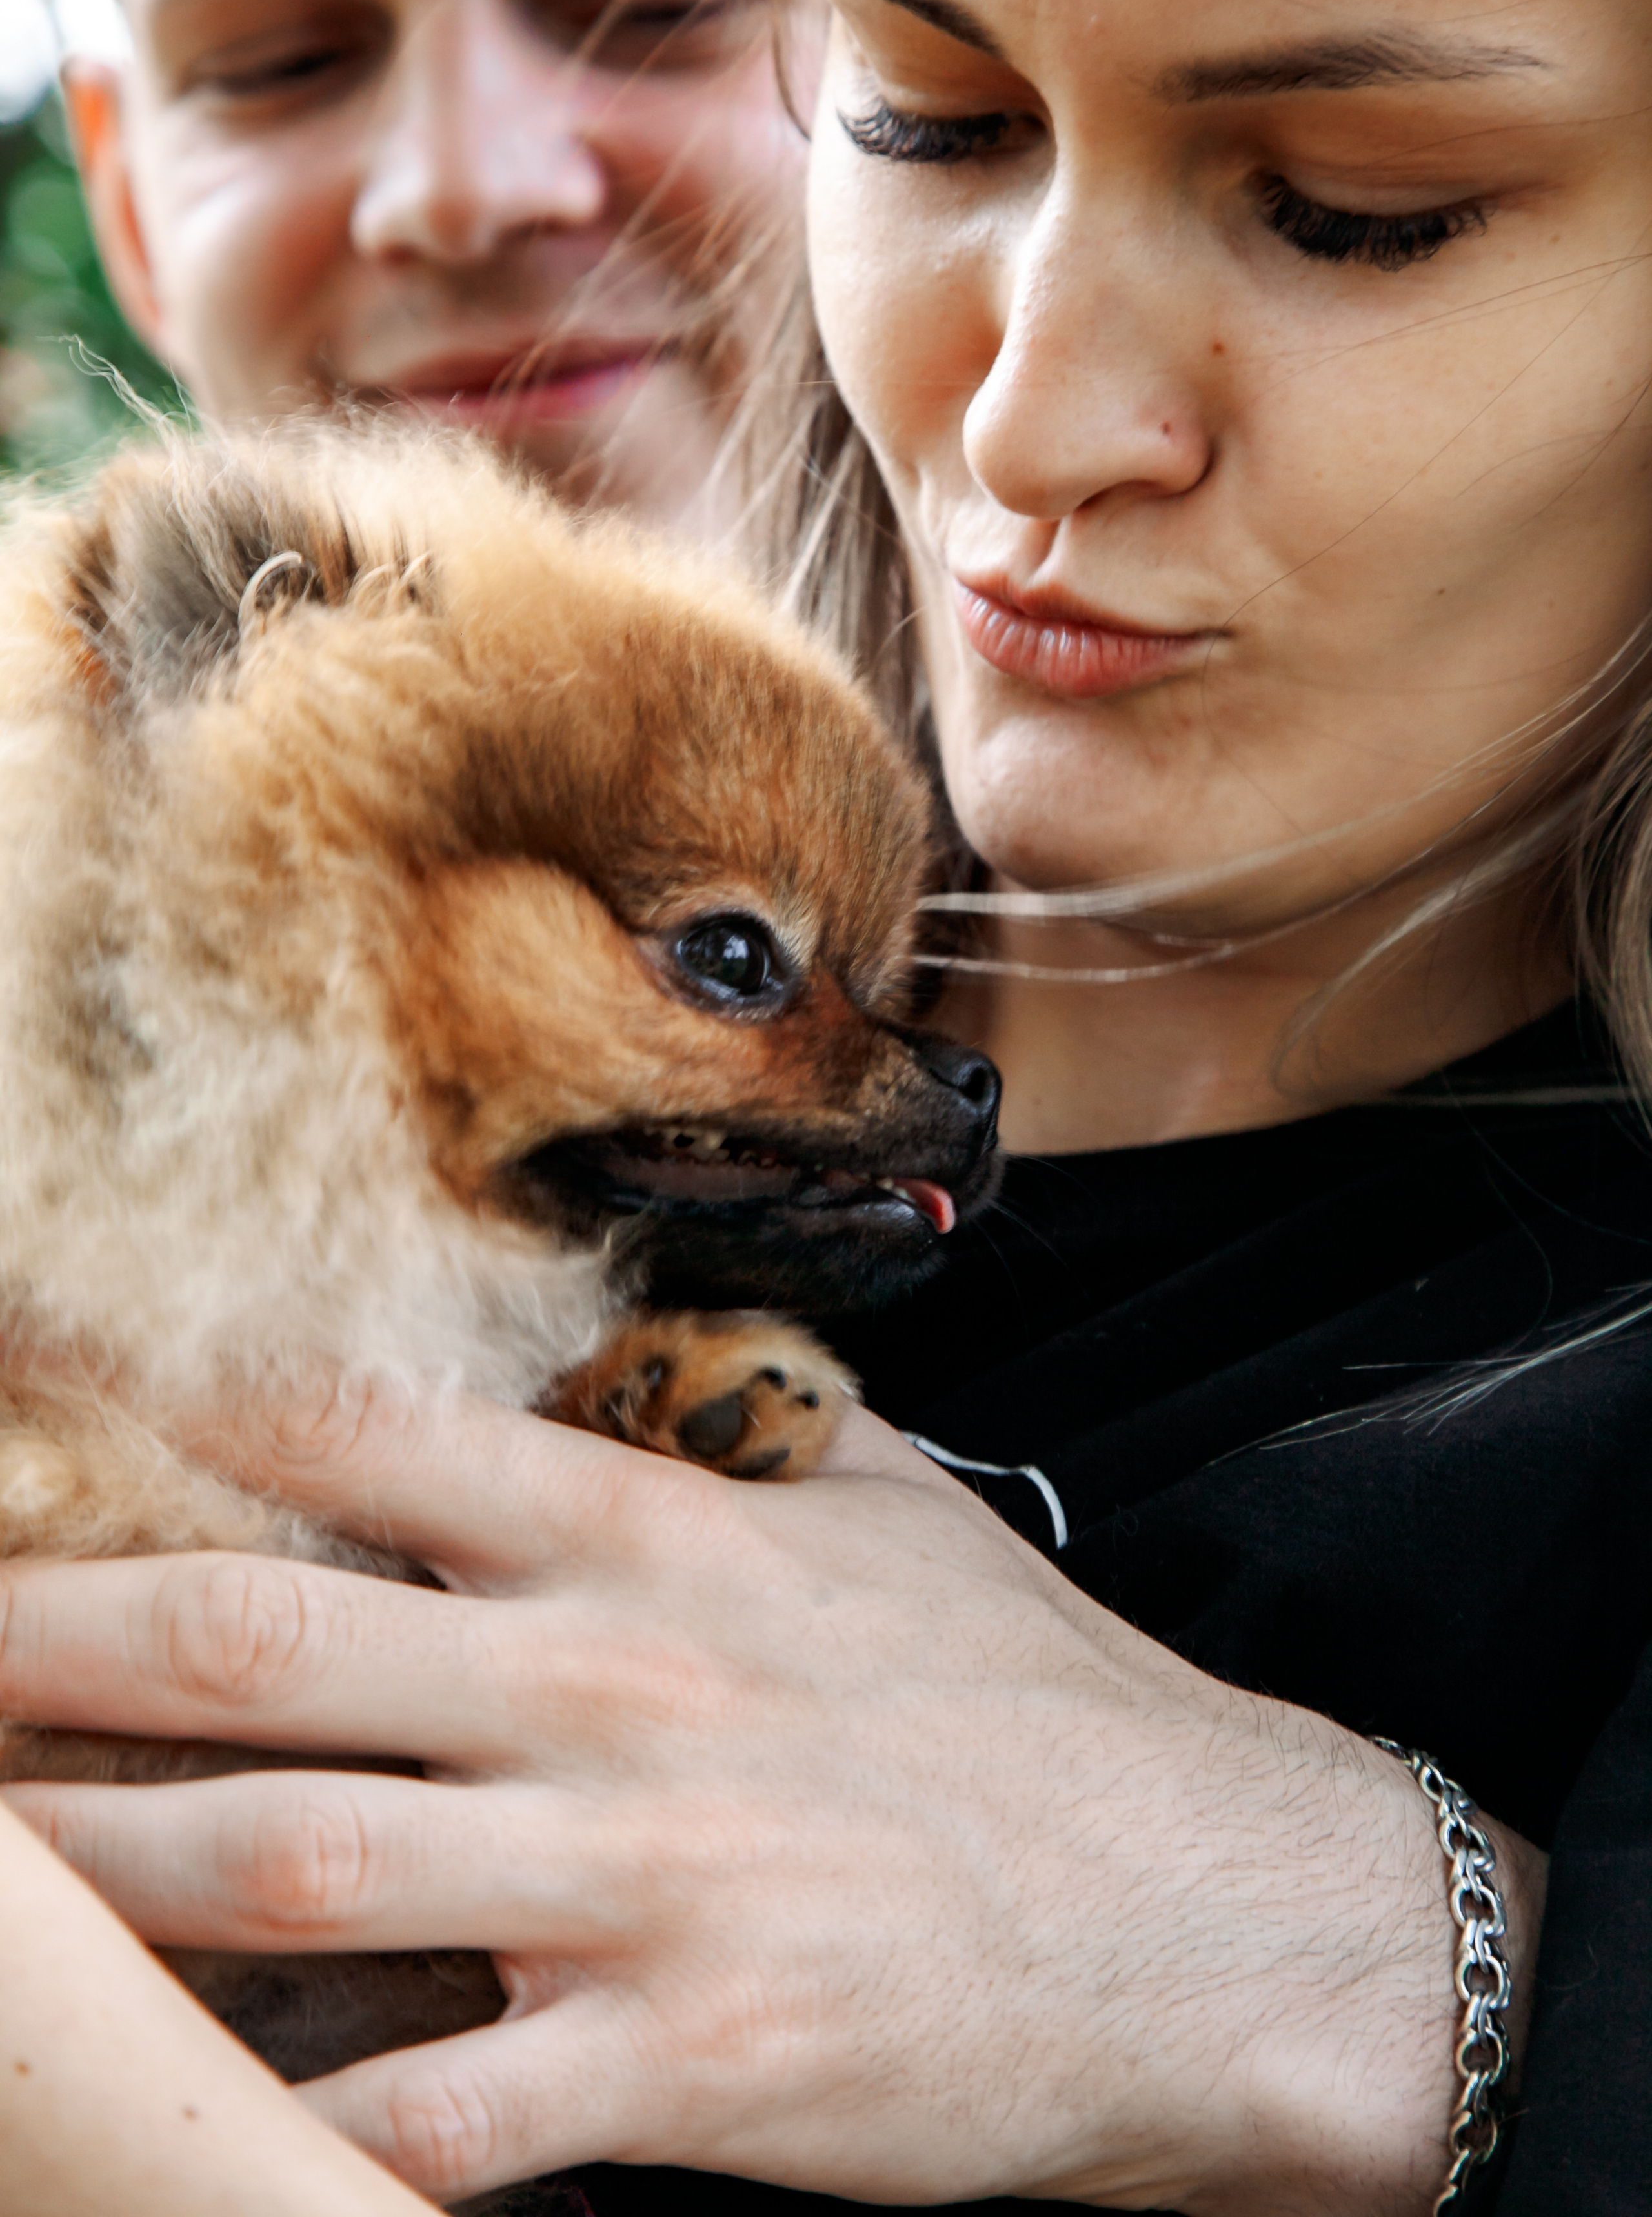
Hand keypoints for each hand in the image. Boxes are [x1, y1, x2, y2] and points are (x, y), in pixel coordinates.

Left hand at [0, 1380, 1539, 2213]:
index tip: (37, 1383)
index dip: (170, 1399)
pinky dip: (293, 2127)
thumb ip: (724, 1420)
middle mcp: (615, 1681)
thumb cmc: (1030, 1698)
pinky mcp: (692, 2064)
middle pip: (258, 1647)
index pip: (357, 1432)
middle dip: (44, 1640)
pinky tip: (174, 2126)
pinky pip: (437, 2112)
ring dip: (96, 1874)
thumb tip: (598, 1356)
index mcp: (655, 1530)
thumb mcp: (884, 1503)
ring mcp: (643, 1876)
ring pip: (288, 1868)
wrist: (1213, 1905)